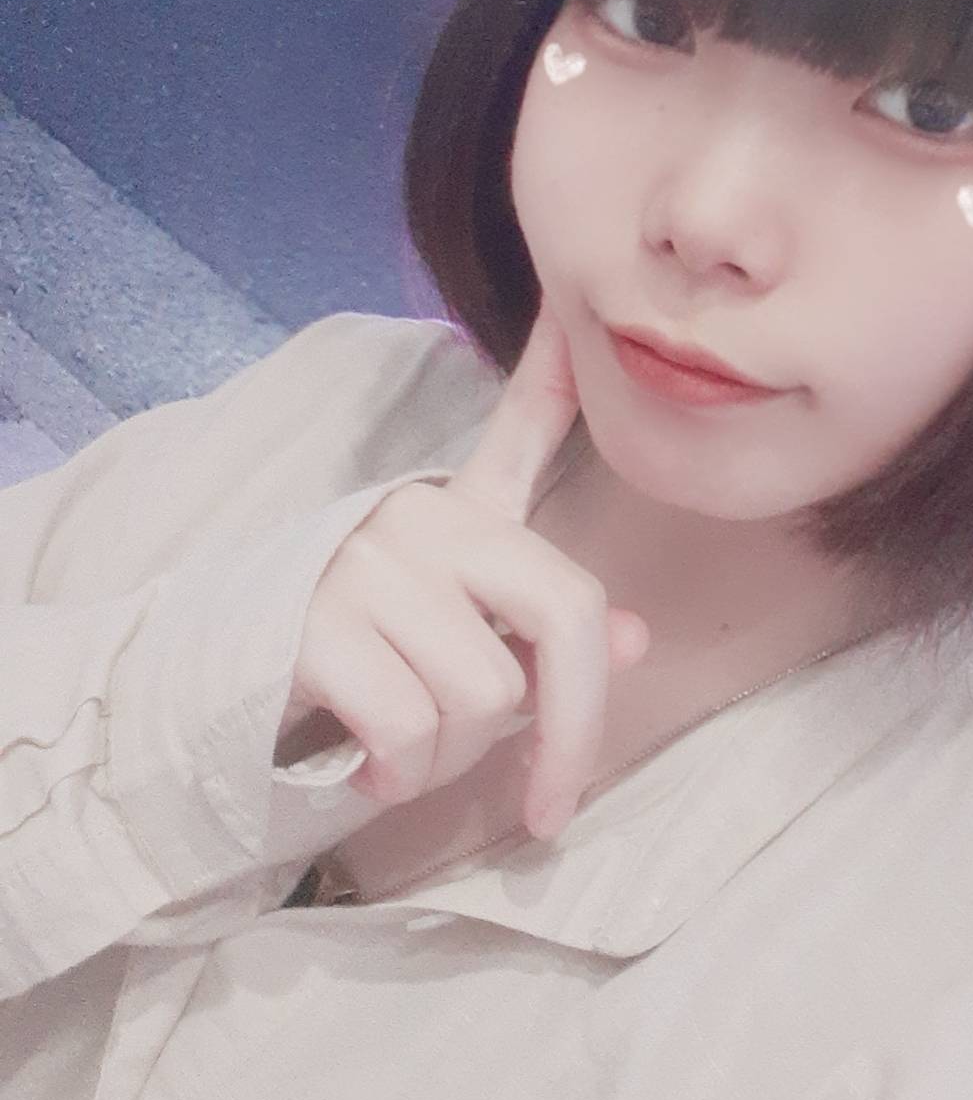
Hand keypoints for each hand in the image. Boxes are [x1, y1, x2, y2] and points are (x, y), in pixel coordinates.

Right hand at [279, 299, 648, 839]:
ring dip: (455, 759)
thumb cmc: (363, 669)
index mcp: (462, 511)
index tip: (569, 301)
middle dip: (570, 731)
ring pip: (485, 692)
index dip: (554, 367)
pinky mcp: (314, 621)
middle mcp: (422, 517)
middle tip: (547, 797)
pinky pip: (411, 726)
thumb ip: (540, 638)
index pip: (522, 426)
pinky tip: (368, 764)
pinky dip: (400, 773)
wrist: (215, 697)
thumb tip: (630, 641)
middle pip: (563, 613)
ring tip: (409, 750)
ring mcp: (367, 562)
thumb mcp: (459, 644)